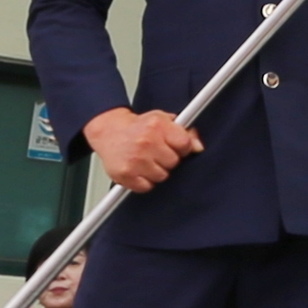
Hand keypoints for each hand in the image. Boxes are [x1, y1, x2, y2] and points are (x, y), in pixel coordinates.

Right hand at [86, 108, 201, 192]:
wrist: (109, 131)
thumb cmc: (138, 127)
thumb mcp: (162, 120)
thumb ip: (184, 132)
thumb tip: (198, 147)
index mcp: (157, 126)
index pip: (185, 145)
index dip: (183, 148)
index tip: (175, 147)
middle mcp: (145, 142)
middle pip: (174, 162)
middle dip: (169, 159)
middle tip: (158, 153)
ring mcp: (135, 160)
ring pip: (162, 176)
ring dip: (157, 171)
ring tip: (148, 160)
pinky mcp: (125, 175)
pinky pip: (147, 187)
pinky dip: (145, 181)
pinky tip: (140, 170)